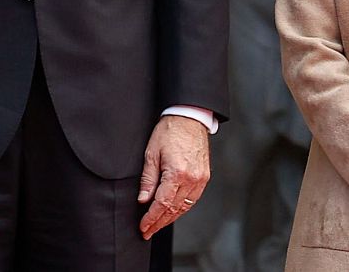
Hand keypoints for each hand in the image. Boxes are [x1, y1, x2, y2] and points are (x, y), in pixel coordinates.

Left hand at [137, 115, 210, 238]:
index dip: (151, 218)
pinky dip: (182, 208)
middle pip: (174, 209)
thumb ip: (148, 179)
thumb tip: (143, 200)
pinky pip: (193, 199)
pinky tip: (173, 212)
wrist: (190, 118)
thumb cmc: (170, 131)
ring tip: (158, 225)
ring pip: (185, 207)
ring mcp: (201, 179)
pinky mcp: (205, 177)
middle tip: (148, 231)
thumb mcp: (151, 153)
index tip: (143, 227)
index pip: (162, 204)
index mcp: (177, 173)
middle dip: (159, 223)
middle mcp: (192, 179)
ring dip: (170, 218)